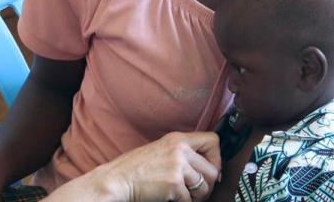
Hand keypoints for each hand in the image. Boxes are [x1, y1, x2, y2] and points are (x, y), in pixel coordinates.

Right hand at [52, 132, 221, 201]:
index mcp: (177, 138)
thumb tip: (209, 168)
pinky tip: (169, 198)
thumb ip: (182, 153)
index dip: (216, 158)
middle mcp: (180, 149)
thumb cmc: (135, 168)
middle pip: (212, 169)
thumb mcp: (160, 150)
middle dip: (207, 184)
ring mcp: (177, 166)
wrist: (117, 180)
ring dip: (196, 196)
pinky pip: (189, 199)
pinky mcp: (174, 184)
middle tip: (195, 191)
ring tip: (182, 195)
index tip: (210, 170)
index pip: (213, 140)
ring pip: (204, 186)